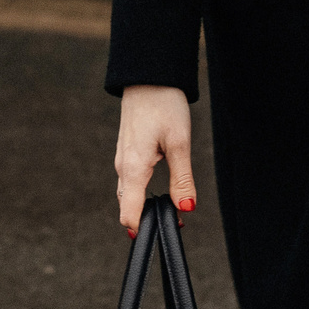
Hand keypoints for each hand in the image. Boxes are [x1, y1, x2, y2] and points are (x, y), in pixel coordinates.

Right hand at [114, 84, 195, 235]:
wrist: (148, 76)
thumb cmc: (163, 104)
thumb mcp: (179, 143)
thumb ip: (182, 178)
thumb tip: (186, 208)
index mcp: (133, 168)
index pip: (129, 213)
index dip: (144, 229)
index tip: (164, 233)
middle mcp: (122, 166)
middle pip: (127, 207)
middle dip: (147, 220)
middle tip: (175, 223)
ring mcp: (122, 158)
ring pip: (128, 193)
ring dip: (144, 205)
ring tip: (170, 208)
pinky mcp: (127, 151)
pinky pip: (129, 180)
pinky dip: (141, 191)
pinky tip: (157, 189)